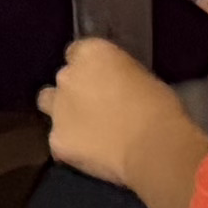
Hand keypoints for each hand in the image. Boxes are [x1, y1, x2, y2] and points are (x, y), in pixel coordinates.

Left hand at [39, 29, 187, 191]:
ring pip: (48, 104)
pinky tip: (89, 154)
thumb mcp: (141, 77)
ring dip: (62, 112)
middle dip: (74, 90)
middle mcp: (67, 76)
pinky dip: (71, 146)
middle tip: (95, 108)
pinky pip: (59, 140)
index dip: (88, 68)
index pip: (76, 52)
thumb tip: (114, 88)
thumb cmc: (159, 108)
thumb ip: (117, 77)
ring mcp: (57, 109)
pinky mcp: (56, 140)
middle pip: (63, 79)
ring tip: (84, 130)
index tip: (100, 81)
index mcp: (91, 53)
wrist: (152, 147)